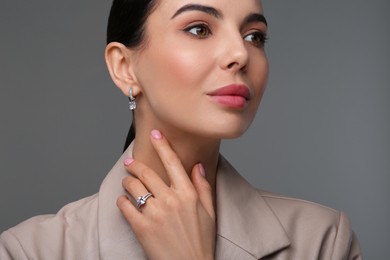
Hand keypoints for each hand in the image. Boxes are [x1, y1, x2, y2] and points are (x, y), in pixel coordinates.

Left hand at [117, 130, 215, 259]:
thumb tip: (197, 166)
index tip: (154, 133)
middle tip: (130, 161)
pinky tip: (124, 201)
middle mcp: (170, 199)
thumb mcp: (210, 211)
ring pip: (133, 186)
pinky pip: (125, 207)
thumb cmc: (201, 240)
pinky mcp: (141, 227)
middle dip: (135, 164)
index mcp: (188, 194)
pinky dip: (122, 201)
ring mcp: (155, 213)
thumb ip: (203, 186)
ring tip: (127, 181)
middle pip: (147, 172)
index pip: (172, 162)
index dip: (162, 145)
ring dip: (127, 181)